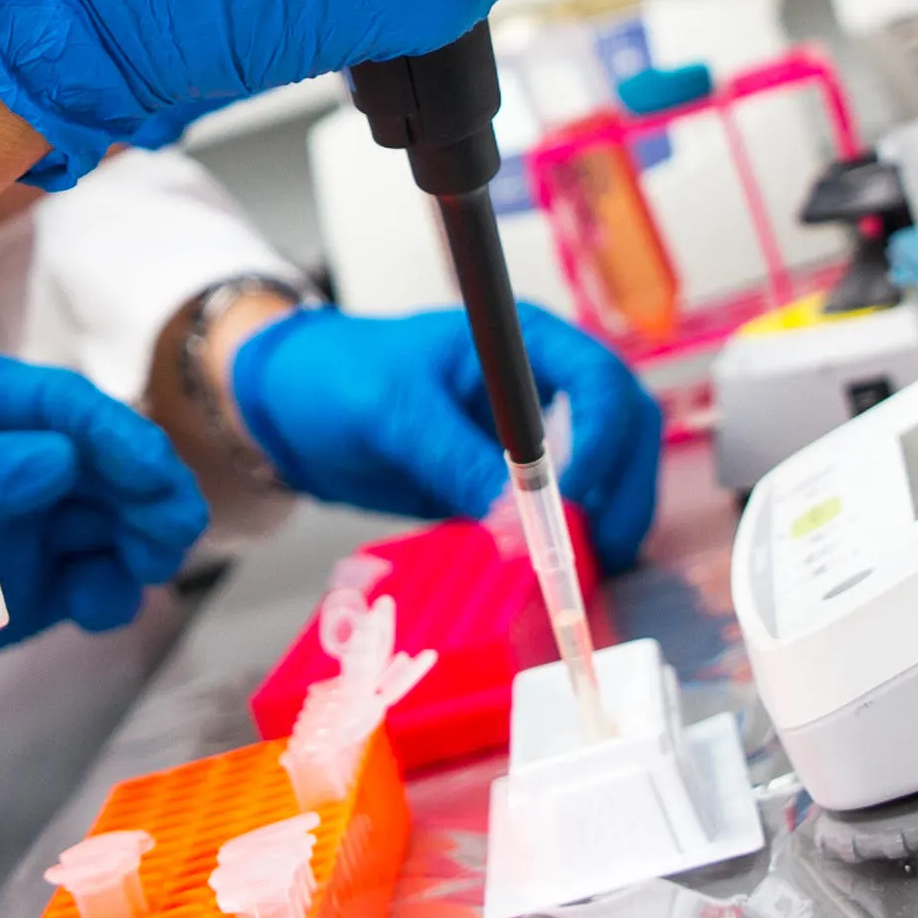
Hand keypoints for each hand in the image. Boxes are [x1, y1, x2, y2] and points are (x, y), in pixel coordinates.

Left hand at [0, 353, 211, 695]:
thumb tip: (60, 458)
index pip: (61, 405)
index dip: (117, 433)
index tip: (154, 471)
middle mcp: (8, 461)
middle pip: (104, 460)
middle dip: (148, 489)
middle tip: (172, 532)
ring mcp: (22, 524)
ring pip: (111, 520)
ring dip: (140, 539)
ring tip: (142, 569)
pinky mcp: (25, 586)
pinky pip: (89, 578)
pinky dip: (108, 591)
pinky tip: (99, 607)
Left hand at [226, 302, 665, 567]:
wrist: (292, 411)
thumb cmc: (335, 378)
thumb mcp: (391, 412)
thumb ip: (452, 459)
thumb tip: (517, 520)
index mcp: (520, 341)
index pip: (599, 379)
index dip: (606, 438)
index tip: (579, 496)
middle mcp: (540, 383)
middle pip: (625, 429)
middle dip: (625, 489)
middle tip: (600, 549)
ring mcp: (531, 435)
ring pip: (608, 474)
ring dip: (610, 521)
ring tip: (586, 572)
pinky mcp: (512, 482)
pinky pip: (561, 512)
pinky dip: (572, 543)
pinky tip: (563, 576)